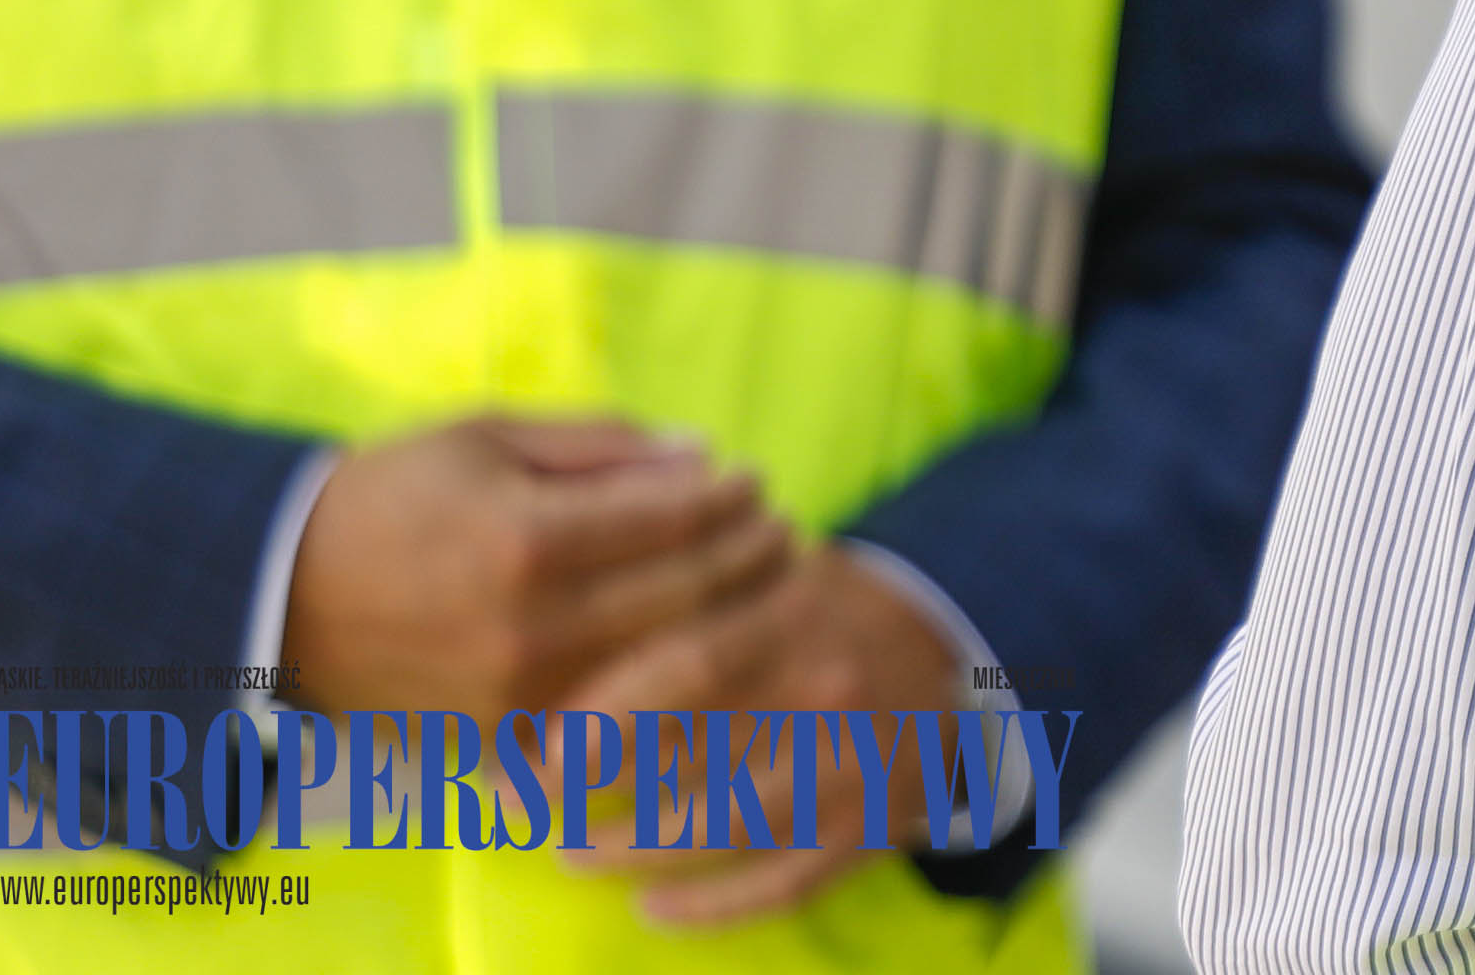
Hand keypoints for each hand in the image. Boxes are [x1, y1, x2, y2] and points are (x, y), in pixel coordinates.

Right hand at [279, 415, 791, 718]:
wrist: (278, 593)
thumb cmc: (388, 496)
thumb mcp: (489, 437)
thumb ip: (601, 445)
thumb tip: (701, 452)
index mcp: (528, 538)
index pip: (676, 515)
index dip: (731, 495)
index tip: (755, 481)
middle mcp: (532, 625)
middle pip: (687, 591)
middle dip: (749, 555)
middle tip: (780, 530)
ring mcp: (520, 693)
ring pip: (666, 659)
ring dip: (726, 619)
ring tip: (757, 583)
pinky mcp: (503, 738)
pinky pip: (613, 711)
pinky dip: (666, 681)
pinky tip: (696, 647)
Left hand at [560, 544, 980, 927]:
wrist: (955, 652)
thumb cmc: (822, 609)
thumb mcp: (767, 567)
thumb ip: (685, 580)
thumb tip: (563, 613)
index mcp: (792, 615)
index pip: (685, 664)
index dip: (601, 715)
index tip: (528, 751)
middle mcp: (825, 689)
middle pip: (696, 752)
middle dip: (595, 790)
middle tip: (519, 807)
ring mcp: (852, 762)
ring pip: (729, 824)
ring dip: (636, 849)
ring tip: (575, 855)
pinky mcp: (870, 824)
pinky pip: (782, 881)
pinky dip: (713, 905)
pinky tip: (653, 907)